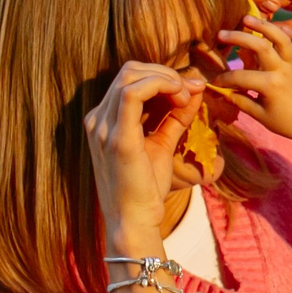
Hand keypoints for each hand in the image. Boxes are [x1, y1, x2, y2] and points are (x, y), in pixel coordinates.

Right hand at [85, 61, 204, 251]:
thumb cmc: (146, 187)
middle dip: (165, 73)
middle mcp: (97, 119)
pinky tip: (179, 97)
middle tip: (191, 90)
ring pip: (130, 76)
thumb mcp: (163, 143)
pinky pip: (131, 94)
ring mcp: (103, 127)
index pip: (129, 79)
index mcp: (104, 119)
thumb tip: (194, 90)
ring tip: (186, 95)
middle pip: (129, 71)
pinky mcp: (117, 138)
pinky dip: (159, 85)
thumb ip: (175, 117)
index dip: (162, 75)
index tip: (190, 89)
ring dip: (165, 78)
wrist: (133, 221)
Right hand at [212, 12, 291, 156]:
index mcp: (271, 86)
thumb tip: (220, 91)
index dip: (224, 79)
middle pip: (261, 47)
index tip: (215, 82)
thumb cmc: (285, 123)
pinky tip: (280, 28)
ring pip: (281, 40)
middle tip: (221, 34)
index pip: (241, 77)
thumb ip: (240, 100)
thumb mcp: (259, 115)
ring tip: (247, 19)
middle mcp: (282, 71)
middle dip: (239, 38)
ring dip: (265, 27)